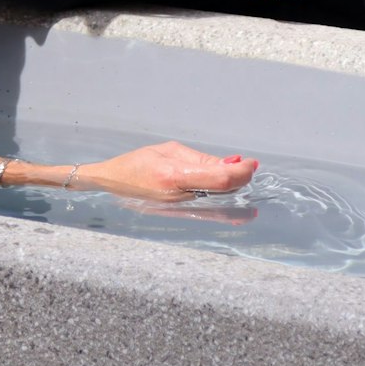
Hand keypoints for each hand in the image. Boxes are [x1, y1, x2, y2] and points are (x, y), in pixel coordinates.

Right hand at [73, 141, 257, 201]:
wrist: (112, 183)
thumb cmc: (138, 161)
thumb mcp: (169, 150)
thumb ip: (201, 159)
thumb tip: (231, 164)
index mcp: (174, 175)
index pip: (220, 178)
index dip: (241, 171)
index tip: (251, 163)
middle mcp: (179, 195)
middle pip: (223, 191)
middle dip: (241, 178)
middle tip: (249, 166)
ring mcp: (179, 209)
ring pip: (219, 201)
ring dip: (233, 188)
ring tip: (239, 176)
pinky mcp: (178, 215)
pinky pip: (208, 209)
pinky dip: (224, 202)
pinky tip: (234, 201)